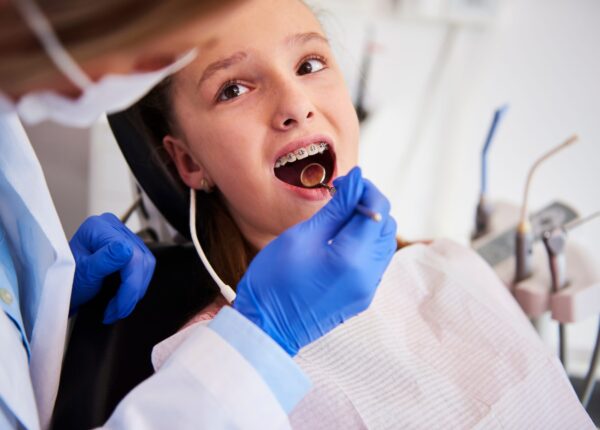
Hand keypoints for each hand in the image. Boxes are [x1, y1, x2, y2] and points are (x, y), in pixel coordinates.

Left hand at [69, 213, 155, 323]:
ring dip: (136, 290)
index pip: (131, 255)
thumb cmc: (65, 280)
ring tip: (119, 307)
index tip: (120, 308)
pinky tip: (124, 297)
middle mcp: (113, 227)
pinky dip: (136, 285)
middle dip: (132, 291)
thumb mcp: (83, 272)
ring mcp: (122, 236)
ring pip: (146, 264)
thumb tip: (126, 249)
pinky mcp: (129, 247)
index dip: (130, 285)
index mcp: (100, 227)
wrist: (60, 288)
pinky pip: (144, 266)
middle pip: (141, 260)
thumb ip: (105, 259)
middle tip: (119, 311)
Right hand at [234, 167, 396, 355]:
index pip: (378, 209)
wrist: (266, 328)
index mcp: (353, 257)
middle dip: (368, 204)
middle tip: (340, 198)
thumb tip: (357, 181)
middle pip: (386, 225)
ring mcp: (367, 288)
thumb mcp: (302, 236)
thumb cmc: (274, 280)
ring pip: (384, 243)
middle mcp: (368, 274)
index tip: (343, 182)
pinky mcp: (362, 296)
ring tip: (339, 218)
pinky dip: (365, 243)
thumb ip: (336, 208)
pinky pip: (375, 261)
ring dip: (368, 223)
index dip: (364, 188)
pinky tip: (341, 240)